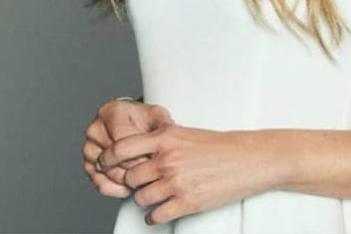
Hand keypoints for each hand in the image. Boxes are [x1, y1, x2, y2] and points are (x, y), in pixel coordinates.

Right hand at [82, 99, 174, 197]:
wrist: (135, 126)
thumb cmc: (146, 120)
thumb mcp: (158, 116)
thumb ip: (162, 123)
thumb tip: (168, 134)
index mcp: (110, 111)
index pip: (121, 139)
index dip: (138, 152)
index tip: (151, 157)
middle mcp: (96, 128)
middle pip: (114, 157)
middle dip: (134, 167)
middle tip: (149, 169)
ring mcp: (90, 147)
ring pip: (107, 172)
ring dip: (126, 179)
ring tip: (142, 176)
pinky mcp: (89, 165)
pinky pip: (100, 184)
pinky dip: (116, 189)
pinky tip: (129, 186)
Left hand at [97, 124, 279, 224]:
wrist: (247, 159)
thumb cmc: (219, 146)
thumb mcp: (187, 134)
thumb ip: (162, 140)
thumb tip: (139, 148)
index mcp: (166, 138)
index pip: (122, 147)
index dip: (107, 157)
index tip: (103, 163)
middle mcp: (167, 159)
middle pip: (129, 177)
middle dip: (132, 181)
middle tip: (140, 181)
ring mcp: (175, 182)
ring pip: (140, 197)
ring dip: (144, 198)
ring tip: (155, 195)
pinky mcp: (186, 203)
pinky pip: (155, 216)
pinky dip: (154, 216)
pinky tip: (161, 209)